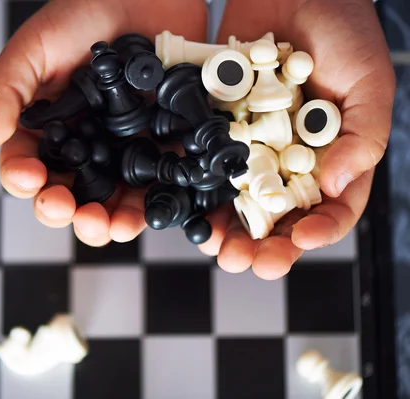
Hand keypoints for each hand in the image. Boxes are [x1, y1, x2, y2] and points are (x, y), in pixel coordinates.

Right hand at [0, 0, 207, 246]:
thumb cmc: (83, 15)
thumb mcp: (34, 49)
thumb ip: (5, 92)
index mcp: (43, 128)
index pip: (24, 166)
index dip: (23, 179)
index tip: (31, 178)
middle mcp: (79, 147)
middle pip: (64, 195)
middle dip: (61, 210)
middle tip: (65, 209)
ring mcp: (119, 152)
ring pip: (106, 202)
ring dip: (103, 222)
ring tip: (104, 225)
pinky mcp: (157, 152)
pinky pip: (152, 190)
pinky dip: (147, 209)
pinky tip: (140, 215)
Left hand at [198, 0, 395, 278]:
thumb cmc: (342, 31)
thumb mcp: (368, 81)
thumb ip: (362, 135)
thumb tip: (335, 186)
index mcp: (331, 157)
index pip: (333, 207)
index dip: (321, 230)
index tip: (302, 240)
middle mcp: (289, 159)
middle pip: (280, 215)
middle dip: (267, 245)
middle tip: (253, 265)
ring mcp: (250, 146)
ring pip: (238, 200)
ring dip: (228, 229)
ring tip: (219, 251)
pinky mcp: (216, 128)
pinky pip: (205, 165)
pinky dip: (197, 190)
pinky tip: (188, 211)